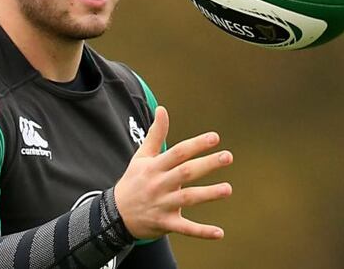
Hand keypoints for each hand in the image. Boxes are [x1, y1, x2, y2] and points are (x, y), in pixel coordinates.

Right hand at [114, 106, 232, 239]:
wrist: (115, 215)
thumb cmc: (134, 181)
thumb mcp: (141, 156)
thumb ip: (155, 134)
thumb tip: (162, 109)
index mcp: (155, 167)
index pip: (178, 153)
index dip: (196, 144)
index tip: (215, 137)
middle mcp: (160, 184)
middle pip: (186, 173)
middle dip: (207, 164)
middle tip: (228, 156)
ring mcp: (163, 205)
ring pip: (188, 199)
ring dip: (208, 194)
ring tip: (228, 189)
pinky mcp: (166, 224)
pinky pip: (185, 228)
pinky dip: (202, 232)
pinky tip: (219, 233)